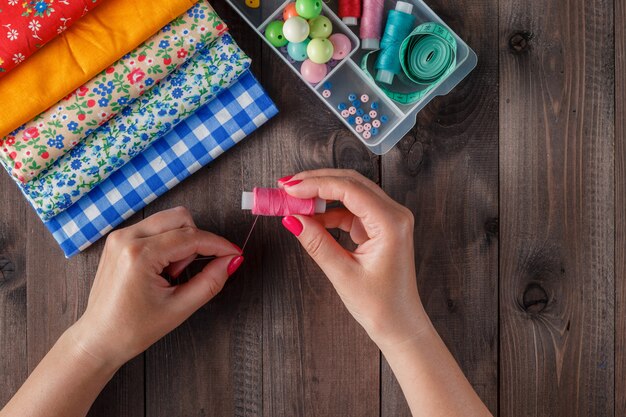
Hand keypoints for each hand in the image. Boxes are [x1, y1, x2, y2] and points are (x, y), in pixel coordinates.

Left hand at [70, 207, 243, 368]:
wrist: (99, 339)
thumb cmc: (133, 329)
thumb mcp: (179, 308)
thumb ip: (210, 281)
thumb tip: (232, 261)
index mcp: (139, 254)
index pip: (191, 236)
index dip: (218, 244)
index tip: (235, 253)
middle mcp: (126, 237)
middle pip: (180, 217)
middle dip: (196, 241)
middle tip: (187, 272)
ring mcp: (120, 236)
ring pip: (168, 220)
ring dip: (180, 241)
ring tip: (171, 273)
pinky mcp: (118, 239)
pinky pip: (154, 228)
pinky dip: (167, 242)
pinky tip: (160, 268)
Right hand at [278, 169, 428, 348]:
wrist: (399, 324)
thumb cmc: (379, 305)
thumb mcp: (343, 274)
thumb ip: (317, 242)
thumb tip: (292, 219)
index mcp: (391, 223)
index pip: (349, 189)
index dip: (316, 184)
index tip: (289, 188)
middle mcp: (394, 214)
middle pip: (351, 183)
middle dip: (317, 182)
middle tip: (286, 187)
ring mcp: (388, 219)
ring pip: (351, 192)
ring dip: (322, 194)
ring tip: (293, 201)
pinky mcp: (379, 227)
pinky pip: (351, 209)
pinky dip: (329, 210)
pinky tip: (310, 217)